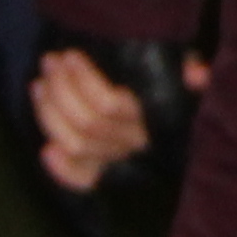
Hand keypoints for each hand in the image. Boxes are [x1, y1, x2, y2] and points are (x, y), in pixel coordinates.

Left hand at [29, 30, 198, 192]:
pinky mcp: (108, 177)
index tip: (70, 55)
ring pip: (76, 144)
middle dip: (61, 89)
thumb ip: (195, 77)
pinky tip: (46, 150)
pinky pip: (84, 181)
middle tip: (50, 62)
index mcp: (155, 119)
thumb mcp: (192, 83)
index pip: (109, 104)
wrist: (188, 140)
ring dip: (51, 115)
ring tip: (40, 84)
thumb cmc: (182, 97)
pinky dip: (62, 171)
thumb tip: (197, 74)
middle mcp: (136, 143)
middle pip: (87, 123)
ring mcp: (120, 161)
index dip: (83, 80)